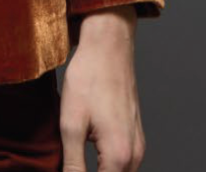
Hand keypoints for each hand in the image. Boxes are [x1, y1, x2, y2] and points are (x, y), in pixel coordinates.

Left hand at [60, 5, 145, 170]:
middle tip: (68, 162)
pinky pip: (122, 162)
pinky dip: (106, 164)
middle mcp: (135, 155)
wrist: (109, 45)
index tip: (67, 169)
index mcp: (119, 156)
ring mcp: (137, 144)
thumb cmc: (89, 78)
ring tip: (73, 159)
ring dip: (99, 171)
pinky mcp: (135, 135)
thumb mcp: (71, 123)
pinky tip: (87, 151)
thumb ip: (73, 164)